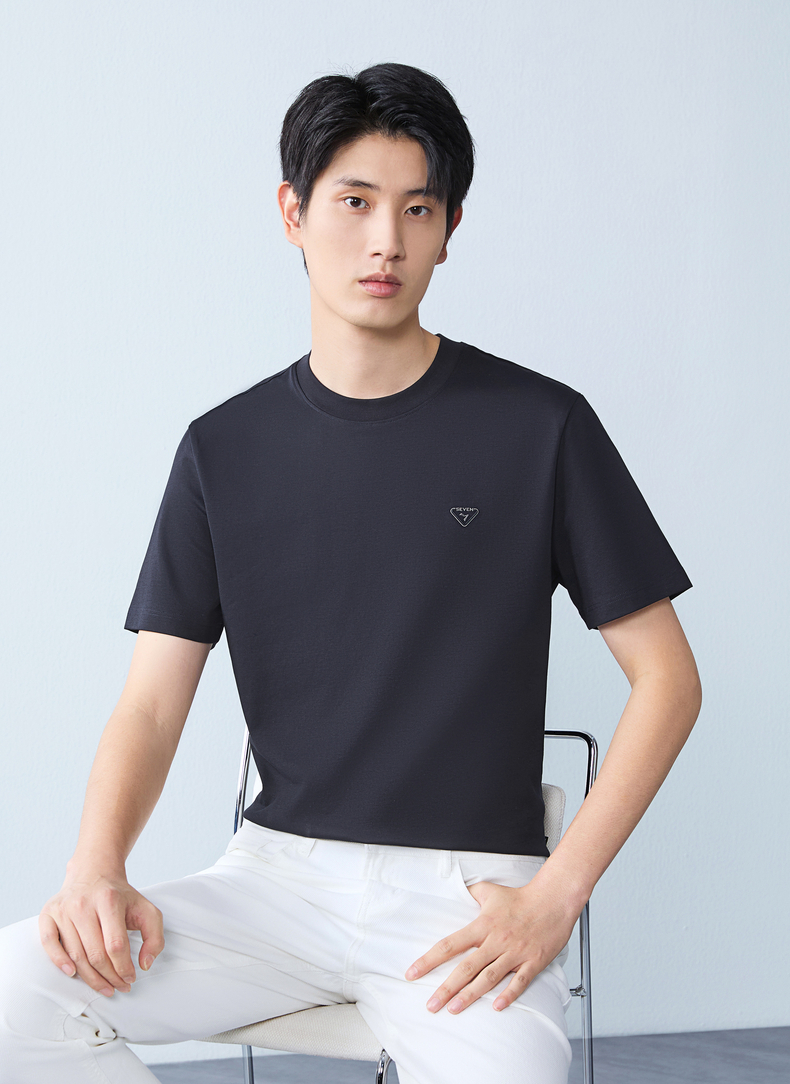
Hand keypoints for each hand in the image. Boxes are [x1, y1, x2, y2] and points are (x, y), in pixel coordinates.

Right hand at [39, 868, 164, 997]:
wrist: (94, 873)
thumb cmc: (120, 897)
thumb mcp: (146, 909)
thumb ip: (155, 936)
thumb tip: (144, 964)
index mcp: (109, 900)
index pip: (116, 944)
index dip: (123, 968)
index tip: (130, 978)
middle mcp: (83, 904)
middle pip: (95, 954)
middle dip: (110, 977)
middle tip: (119, 987)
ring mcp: (63, 909)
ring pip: (75, 954)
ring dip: (91, 978)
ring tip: (105, 987)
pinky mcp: (48, 913)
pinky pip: (49, 943)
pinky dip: (59, 961)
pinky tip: (72, 973)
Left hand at [404, 876, 577, 1012]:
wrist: (553, 900)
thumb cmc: (520, 897)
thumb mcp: (489, 891)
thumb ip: (469, 892)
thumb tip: (453, 889)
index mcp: (483, 924)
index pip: (450, 944)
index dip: (430, 959)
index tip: (413, 972)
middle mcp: (496, 940)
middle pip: (466, 967)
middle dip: (446, 988)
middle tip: (431, 1005)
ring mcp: (515, 953)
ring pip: (489, 978)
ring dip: (470, 995)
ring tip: (453, 1010)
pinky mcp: (533, 962)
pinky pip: (520, 982)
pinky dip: (509, 995)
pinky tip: (497, 1007)